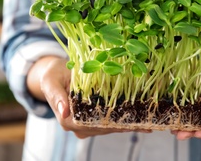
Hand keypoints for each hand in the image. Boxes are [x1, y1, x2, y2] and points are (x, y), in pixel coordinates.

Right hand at [28, 56, 146, 137]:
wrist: (57, 73)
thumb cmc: (54, 74)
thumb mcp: (51, 80)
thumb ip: (56, 95)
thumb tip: (64, 113)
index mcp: (67, 119)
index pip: (90, 124)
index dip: (109, 121)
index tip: (126, 118)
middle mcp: (78, 126)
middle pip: (104, 127)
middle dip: (124, 124)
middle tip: (146, 120)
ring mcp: (88, 125)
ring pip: (110, 127)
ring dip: (128, 125)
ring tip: (149, 121)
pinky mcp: (95, 121)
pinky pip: (112, 124)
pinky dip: (127, 124)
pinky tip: (143, 125)